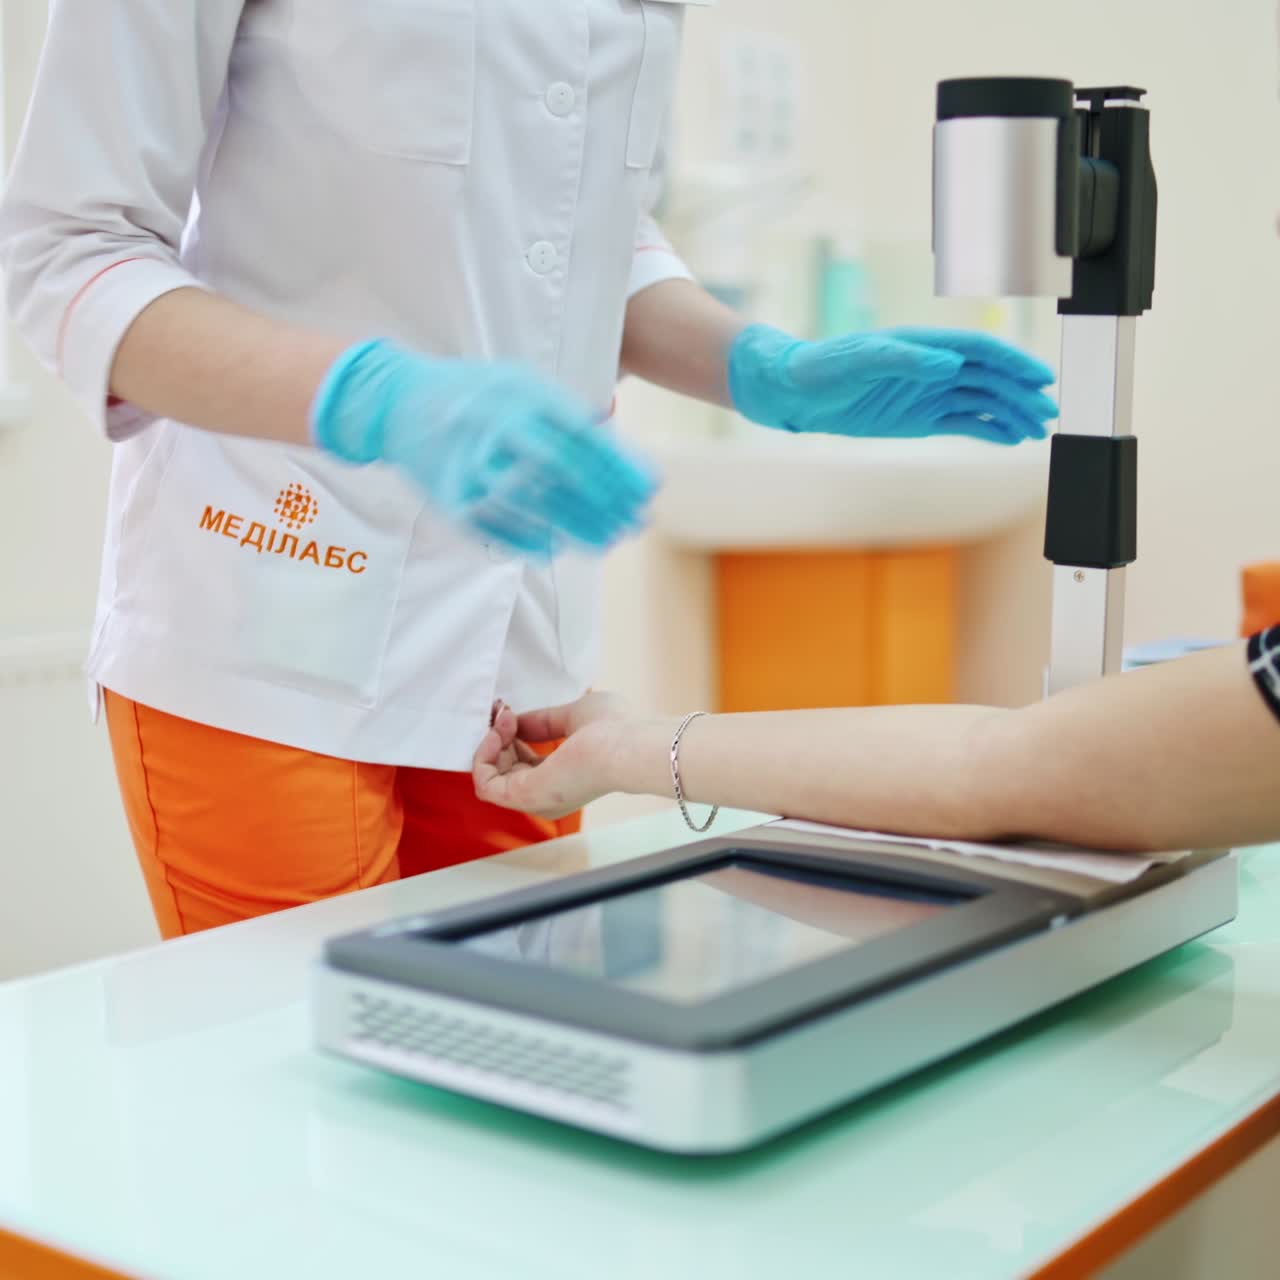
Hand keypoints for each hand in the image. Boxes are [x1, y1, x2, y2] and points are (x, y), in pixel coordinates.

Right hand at [312, 340, 657, 556]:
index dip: (620, 466)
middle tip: (637, 522)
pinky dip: (532, 540)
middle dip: (606, 502)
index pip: (581, 435)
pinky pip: (499, 528)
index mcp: (518, 394)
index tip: (650, 488)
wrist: (396, 403)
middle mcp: (493, 428)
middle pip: (562, 473)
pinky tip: (559, 548)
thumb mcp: (520, 382)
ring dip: (577, 528)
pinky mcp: (451, 498)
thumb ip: (566, 411)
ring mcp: (470, 466)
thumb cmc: (474, 393)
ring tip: (609, 542)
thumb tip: (617, 448)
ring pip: (534, 506)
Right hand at [473, 693, 632, 818]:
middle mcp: (548, 795)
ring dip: (490, 741)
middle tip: (502, 710)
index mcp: (564, 778)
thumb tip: (516, 720)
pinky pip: (485, 784)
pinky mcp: (524, 797)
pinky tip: (499, 731)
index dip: (511, 734)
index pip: (523, 763)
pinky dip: (484, 755)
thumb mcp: (573, 715)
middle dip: (497, 735)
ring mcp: (535, 799)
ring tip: (504, 717)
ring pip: (490, 777)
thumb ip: (543, 721)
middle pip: (504, 770)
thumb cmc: (617, 729)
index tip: (507, 710)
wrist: (629, 745)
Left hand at [728, 323, 1057, 444]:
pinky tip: (1010, 439)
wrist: (795, 392)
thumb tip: (949, 363)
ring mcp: (928, 393)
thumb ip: (905, 360)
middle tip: (1047, 414)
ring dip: (1010, 415)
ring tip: (1036, 432)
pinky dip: (987, 430)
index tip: (1040, 378)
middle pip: (989, 378)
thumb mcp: (861, 358)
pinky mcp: (919, 418)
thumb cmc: (823, 366)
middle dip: (1020, 395)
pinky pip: (962, 423)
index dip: (1013, 362)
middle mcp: (933, 367)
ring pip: (981, 403)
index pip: (980, 351)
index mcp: (925, 344)